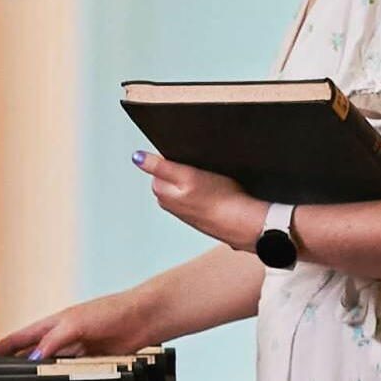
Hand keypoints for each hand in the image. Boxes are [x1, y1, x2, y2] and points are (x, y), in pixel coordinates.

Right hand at [0, 291, 155, 361]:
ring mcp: (76, 351)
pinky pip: (72, 376)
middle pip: (32, 354)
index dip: (1, 348)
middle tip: (0, 380)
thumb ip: (53, 341)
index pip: (19, 338)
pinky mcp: (92, 363)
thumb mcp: (75, 324)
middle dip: (16, 365)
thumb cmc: (110, 311)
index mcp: (52, 324)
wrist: (142, 318)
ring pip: (51, 368)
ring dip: (40, 376)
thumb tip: (32, 358)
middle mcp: (62, 338)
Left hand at [132, 150, 259, 246]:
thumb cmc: (219, 198)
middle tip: (200, 169)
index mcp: (163, 193)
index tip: (188, 158)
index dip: (174, 158)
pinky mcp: (199, 215)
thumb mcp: (188, 175)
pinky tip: (216, 193)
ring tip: (210, 182)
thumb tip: (136, 158)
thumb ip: (161, 166)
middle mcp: (170, 204)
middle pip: (170, 177)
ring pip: (184, 187)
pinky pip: (197, 198)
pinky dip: (204, 193)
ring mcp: (185, 211)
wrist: (243, 223)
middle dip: (182, 170)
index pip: (159, 167)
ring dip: (194, 181)